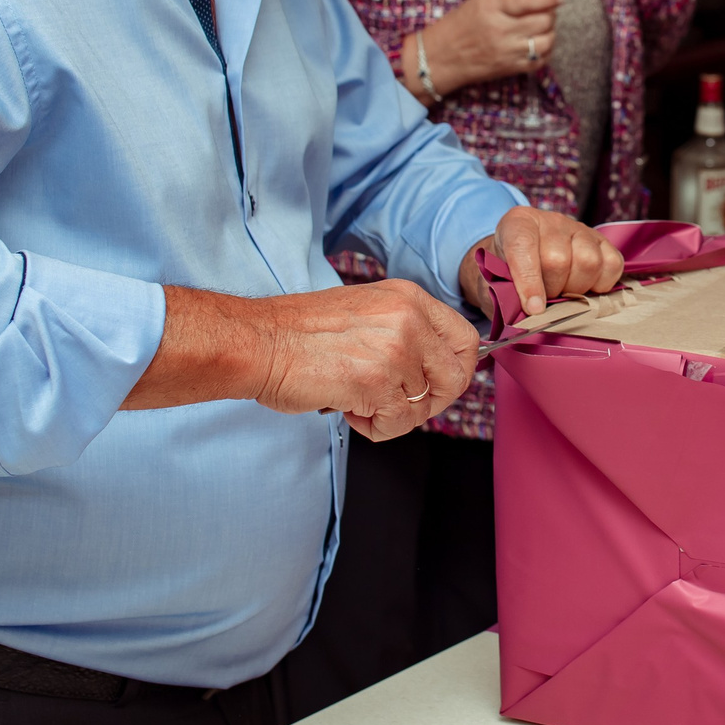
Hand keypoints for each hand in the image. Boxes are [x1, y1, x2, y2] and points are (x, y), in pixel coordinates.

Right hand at [132, 281, 478, 440]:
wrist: (258, 342)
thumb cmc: (300, 333)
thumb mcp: (367, 312)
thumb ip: (407, 332)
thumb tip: (435, 369)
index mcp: (409, 298)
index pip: (466, 341)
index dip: (456, 372)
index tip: (435, 386)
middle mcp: (409, 319)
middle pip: (455, 378)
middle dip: (430, 402)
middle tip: (396, 405)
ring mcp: (395, 350)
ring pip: (423, 407)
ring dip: (392, 416)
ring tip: (358, 400)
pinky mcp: (376, 383)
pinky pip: (397, 423)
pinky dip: (374, 427)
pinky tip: (349, 408)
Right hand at [418, 0, 560, 94]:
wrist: (438, 58)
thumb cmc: (458, 26)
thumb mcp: (479, 3)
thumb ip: (508, 1)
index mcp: (491, 7)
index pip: (528, 0)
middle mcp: (501, 30)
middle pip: (543, 21)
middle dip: (550, 15)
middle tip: (546, 12)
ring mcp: (507, 52)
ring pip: (546, 42)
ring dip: (550, 34)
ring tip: (542, 29)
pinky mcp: (510, 69)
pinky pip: (540, 61)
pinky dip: (545, 52)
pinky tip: (538, 45)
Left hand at [458, 205, 625, 317]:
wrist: (519, 262)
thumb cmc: (506, 275)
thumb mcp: (496, 283)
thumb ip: (508, 296)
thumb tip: (533, 315)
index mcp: (517, 224)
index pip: (523, 246)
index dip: (528, 281)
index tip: (534, 309)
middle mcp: (550, 221)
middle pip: (559, 259)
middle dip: (552, 290)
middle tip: (545, 300)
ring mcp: (579, 228)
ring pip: (588, 262)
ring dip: (576, 289)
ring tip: (564, 293)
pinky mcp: (601, 241)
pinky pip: (612, 265)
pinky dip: (601, 285)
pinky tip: (584, 289)